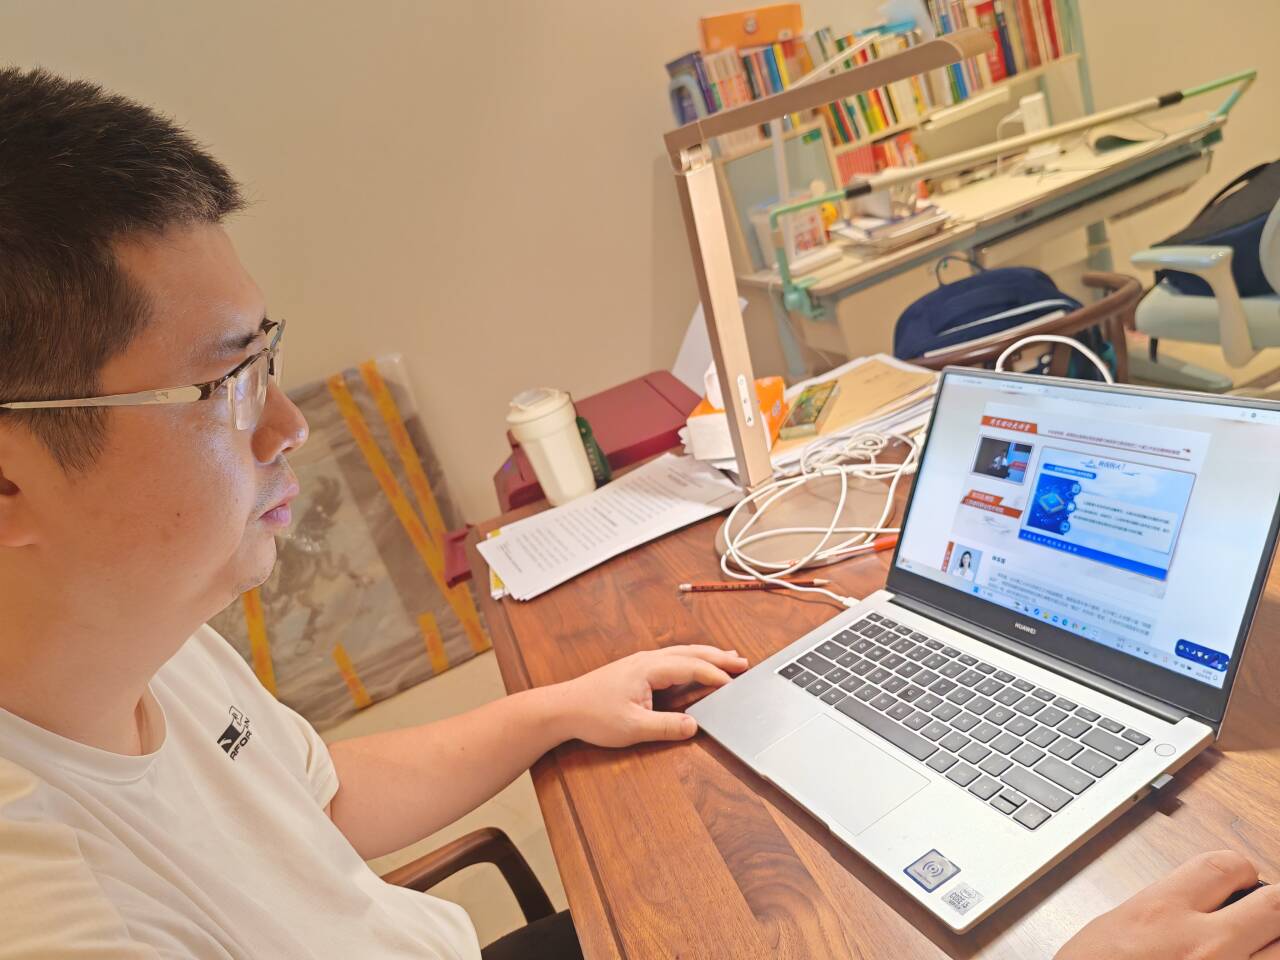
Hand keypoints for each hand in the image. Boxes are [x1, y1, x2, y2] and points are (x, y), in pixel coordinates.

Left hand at [550, 645, 748, 747]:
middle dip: (717, 656)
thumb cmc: (593, 715)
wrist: (563, 708)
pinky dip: (690, 660)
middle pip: (690, 652)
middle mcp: (646, 660)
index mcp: (648, 668)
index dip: (715, 675)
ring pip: (681, 653)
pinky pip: (671, 660)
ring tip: (727, 658)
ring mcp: (640, 662)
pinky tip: (695, 667)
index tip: (736, 682)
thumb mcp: (632, 728)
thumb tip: (693, 726)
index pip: (691, 667)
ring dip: (705, 656)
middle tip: (742, 661)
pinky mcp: (635, 669)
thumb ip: (666, 727)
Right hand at [1056, 850, 1279, 959]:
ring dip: (1274, 943)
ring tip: (1259, 943)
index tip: (1240, 877)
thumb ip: (1161, 909)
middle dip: (1274, 904)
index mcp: (1163, 912)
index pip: (1225, 866)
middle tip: (1264, 911)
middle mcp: (1204, 945)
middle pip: (1275, 905)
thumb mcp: (1114, 927)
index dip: (1241, 868)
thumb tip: (1193, 903)